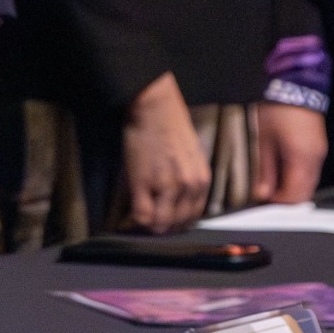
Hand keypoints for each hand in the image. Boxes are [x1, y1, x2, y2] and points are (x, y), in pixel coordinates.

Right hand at [121, 73, 210, 232]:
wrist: (155, 107)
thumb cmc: (171, 126)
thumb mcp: (191, 157)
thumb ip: (189, 181)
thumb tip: (177, 203)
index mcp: (202, 180)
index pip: (192, 217)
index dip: (176, 221)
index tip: (164, 218)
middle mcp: (190, 186)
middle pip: (177, 224)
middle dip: (163, 225)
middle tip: (150, 218)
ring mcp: (168, 186)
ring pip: (160, 224)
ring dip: (149, 223)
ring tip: (140, 215)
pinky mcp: (144, 183)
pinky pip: (142, 216)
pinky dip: (135, 219)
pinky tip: (131, 212)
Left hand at [253, 102, 326, 204]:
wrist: (296, 84)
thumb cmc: (277, 109)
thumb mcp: (264, 140)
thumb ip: (265, 170)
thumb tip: (263, 193)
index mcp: (302, 159)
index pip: (294, 196)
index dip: (279, 204)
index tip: (264, 204)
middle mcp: (316, 159)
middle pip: (305, 193)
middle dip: (287, 200)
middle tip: (268, 199)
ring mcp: (320, 152)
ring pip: (310, 184)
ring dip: (294, 190)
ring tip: (274, 187)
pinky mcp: (319, 147)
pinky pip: (311, 172)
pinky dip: (299, 179)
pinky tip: (284, 174)